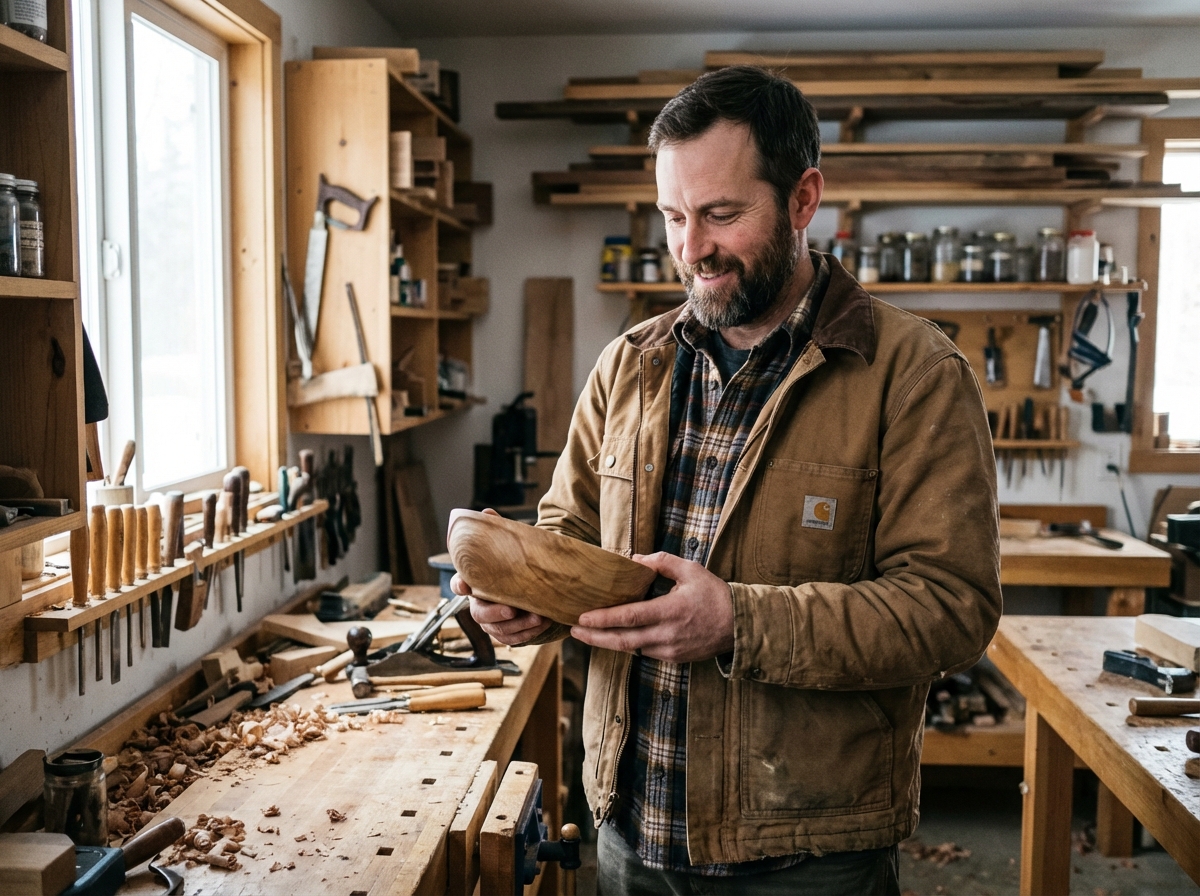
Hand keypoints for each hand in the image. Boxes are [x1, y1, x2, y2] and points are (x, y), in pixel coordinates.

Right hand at [451, 508, 551, 645]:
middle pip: (478, 614)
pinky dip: (528, 634)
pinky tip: (543, 624)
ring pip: (498, 631)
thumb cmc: (517, 563)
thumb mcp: (509, 545)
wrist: (538, 581)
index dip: (459, 585)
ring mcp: (493, 621)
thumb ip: (496, 532)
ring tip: (538, 617)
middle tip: (512, 610)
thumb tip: (486, 513)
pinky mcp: (508, 633)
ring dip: (518, 627)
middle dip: (495, 613)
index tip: (464, 584)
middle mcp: (480, 604)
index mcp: (475, 582)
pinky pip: (513, 640)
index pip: (458, 584)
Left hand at [570, 552, 734, 663]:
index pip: (630, 617)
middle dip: (595, 636)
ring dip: (607, 642)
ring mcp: (670, 650)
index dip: (604, 618)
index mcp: (671, 611)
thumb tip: (636, 559)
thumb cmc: (715, 595)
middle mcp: (668, 634)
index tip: (582, 617)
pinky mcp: (674, 658)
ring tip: (587, 633)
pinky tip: (614, 637)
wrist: (740, 625)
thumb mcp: (691, 570)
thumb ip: (662, 562)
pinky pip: (644, 653)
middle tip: (573, 629)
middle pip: (623, 640)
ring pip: (631, 649)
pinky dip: (627, 645)